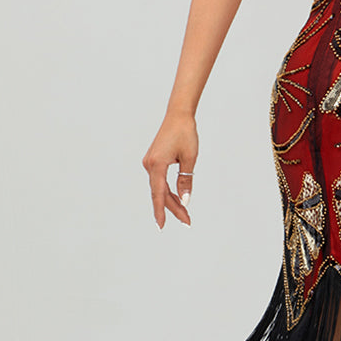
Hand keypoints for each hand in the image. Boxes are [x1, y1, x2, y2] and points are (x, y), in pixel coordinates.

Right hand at [142, 112, 197, 228]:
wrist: (178, 115)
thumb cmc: (185, 133)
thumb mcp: (189, 158)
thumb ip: (186, 181)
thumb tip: (185, 200)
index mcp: (157, 165)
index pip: (158, 194)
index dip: (161, 211)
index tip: (161, 226)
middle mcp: (150, 165)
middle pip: (160, 193)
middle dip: (173, 208)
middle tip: (187, 221)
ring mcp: (150, 163)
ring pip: (160, 188)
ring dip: (171, 201)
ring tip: (184, 214)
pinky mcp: (153, 161)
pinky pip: (159, 181)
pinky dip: (168, 191)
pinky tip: (177, 199)